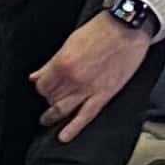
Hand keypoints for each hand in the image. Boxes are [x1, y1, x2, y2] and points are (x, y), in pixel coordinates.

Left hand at [29, 15, 152, 137]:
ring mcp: (87, 89)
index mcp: (62, 63)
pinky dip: (72, 129)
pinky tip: (64, 136)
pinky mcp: (103, 95)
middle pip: (50, 98)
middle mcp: (72, 79)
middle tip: (47, 99)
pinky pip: (84, 117)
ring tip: (47, 120)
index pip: (41, 85)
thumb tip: (37, 75)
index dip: (39, 87)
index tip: (41, 86)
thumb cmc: (102, 29)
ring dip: (52, 116)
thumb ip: (52, 62)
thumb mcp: (70, 41)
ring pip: (62, 110)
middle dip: (47, 98)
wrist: (127, 27)